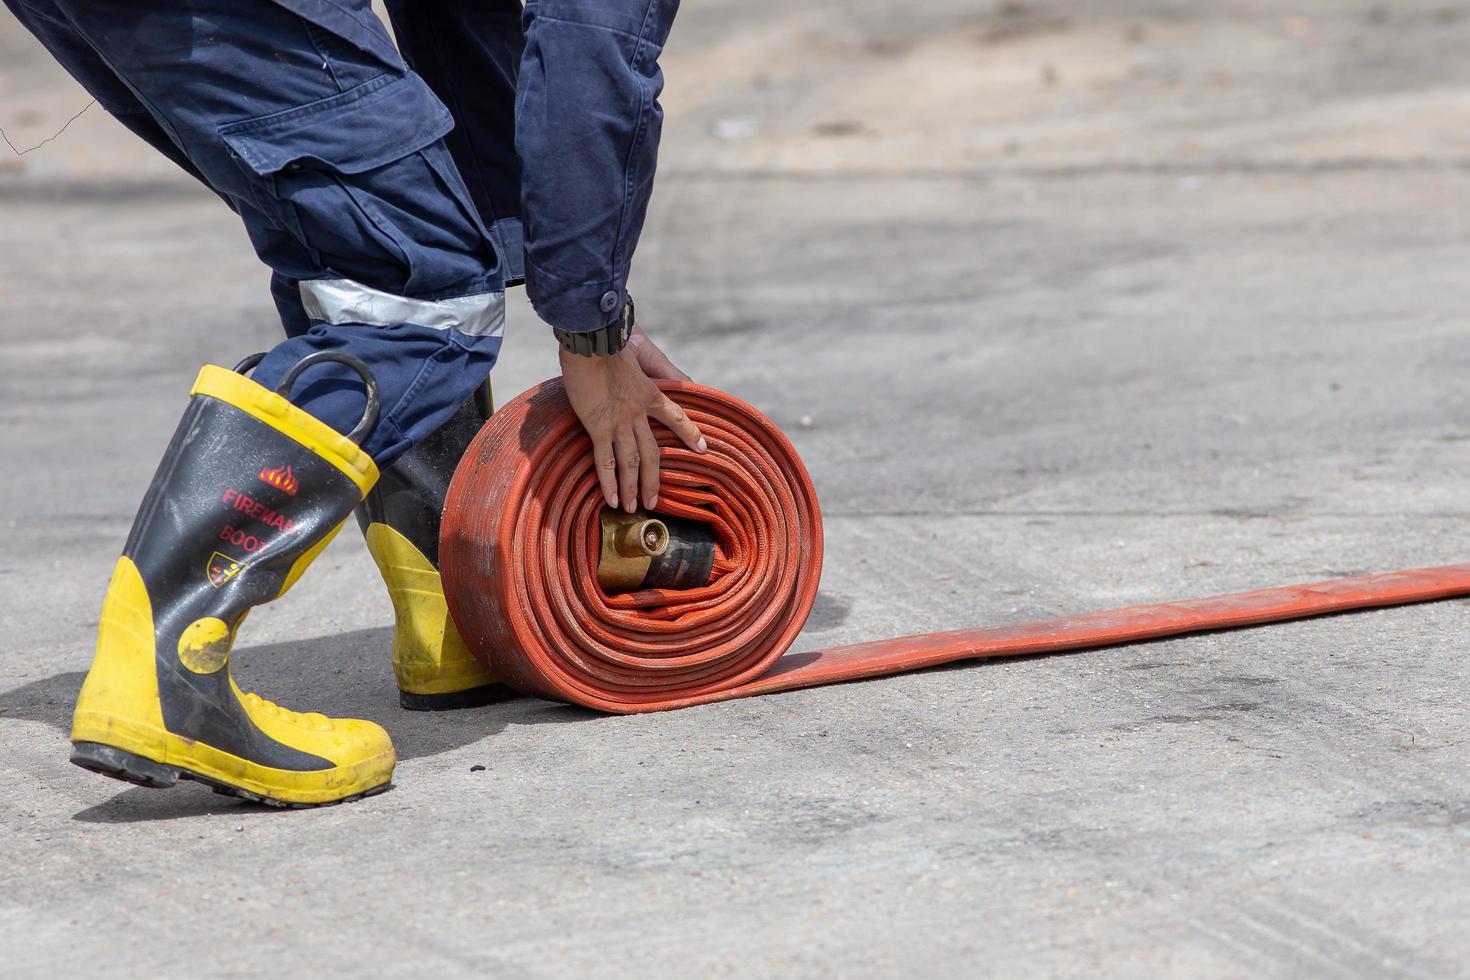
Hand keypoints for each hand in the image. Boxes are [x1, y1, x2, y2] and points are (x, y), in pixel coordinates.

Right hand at [559, 324, 705, 511]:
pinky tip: (611, 499)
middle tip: (655, 501)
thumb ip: (653, 362)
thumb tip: (664, 367)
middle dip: (653, 480)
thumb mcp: (638, 348)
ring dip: (632, 488)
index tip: (703, 448)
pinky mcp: (598, 425)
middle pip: (652, 453)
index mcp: (651, 393)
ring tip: (632, 508)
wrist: (591, 339)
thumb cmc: (609, 340)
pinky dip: (608, 482)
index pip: (677, 417)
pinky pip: (605, 460)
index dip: (690, 433)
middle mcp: (639, 412)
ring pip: (630, 463)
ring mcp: (620, 422)